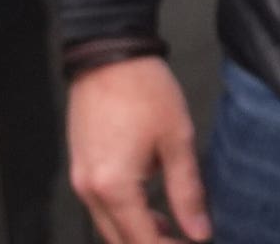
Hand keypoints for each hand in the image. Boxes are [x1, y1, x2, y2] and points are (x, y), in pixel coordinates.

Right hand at [67, 56, 208, 243]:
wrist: (109, 55)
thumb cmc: (145, 92)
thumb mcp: (178, 140)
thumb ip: (187, 191)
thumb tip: (199, 232)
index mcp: (114, 187)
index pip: (141, 240)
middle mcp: (90, 191)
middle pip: (119, 240)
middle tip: (184, 239)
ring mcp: (80, 180)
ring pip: (107, 226)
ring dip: (137, 232)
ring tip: (173, 228)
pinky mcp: (80, 167)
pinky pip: (100, 206)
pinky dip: (124, 214)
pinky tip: (149, 206)